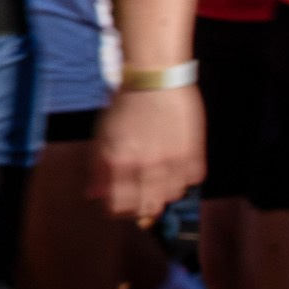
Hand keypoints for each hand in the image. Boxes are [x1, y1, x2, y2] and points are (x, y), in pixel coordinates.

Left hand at [94, 83, 204, 225]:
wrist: (156, 79)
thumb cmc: (125, 105)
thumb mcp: (102, 134)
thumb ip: (98, 168)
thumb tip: (93, 196)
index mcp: (121, 161)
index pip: (119, 205)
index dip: (116, 209)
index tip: (116, 204)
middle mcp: (148, 166)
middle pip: (148, 208)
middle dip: (140, 207)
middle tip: (137, 196)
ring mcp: (174, 161)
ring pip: (171, 197)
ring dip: (162, 192)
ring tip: (154, 177)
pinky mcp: (195, 154)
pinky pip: (191, 181)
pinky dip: (182, 178)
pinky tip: (173, 165)